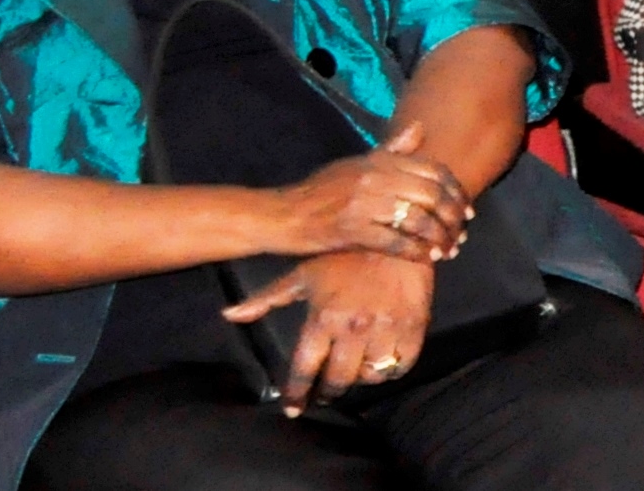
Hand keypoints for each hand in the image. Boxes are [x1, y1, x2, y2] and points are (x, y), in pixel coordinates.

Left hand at [222, 251, 431, 413]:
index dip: (296, 392)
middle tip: (324, 395)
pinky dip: (391, 370)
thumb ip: (267, 299)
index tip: (293, 409)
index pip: (304, 368)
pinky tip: (382, 364)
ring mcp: (386, 329)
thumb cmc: (344, 255)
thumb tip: (230, 315)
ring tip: (354, 374)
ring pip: (371, 376)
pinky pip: (402, 365)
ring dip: (360, 380)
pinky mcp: (413, 327)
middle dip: (328, 392)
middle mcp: (354, 329)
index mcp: (323, 319)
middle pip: (338, 379)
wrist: (395, 233)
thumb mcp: (302, 273)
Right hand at [273, 134, 469, 263]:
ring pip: (419, 220)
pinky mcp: (352, 229)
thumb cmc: (321, 191)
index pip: (433, 170)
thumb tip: (419, 128)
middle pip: (432, 195)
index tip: (467, 209)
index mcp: (378, 160)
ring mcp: (363, 203)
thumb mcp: (356, 163)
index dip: (456, 191)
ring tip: (448, 249)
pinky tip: (427, 258)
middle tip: (461, 232)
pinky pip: (396, 242)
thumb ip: (391, 150)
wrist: (282, 215)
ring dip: (439, 238)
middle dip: (453, 217)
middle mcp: (374, 178)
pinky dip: (417, 252)